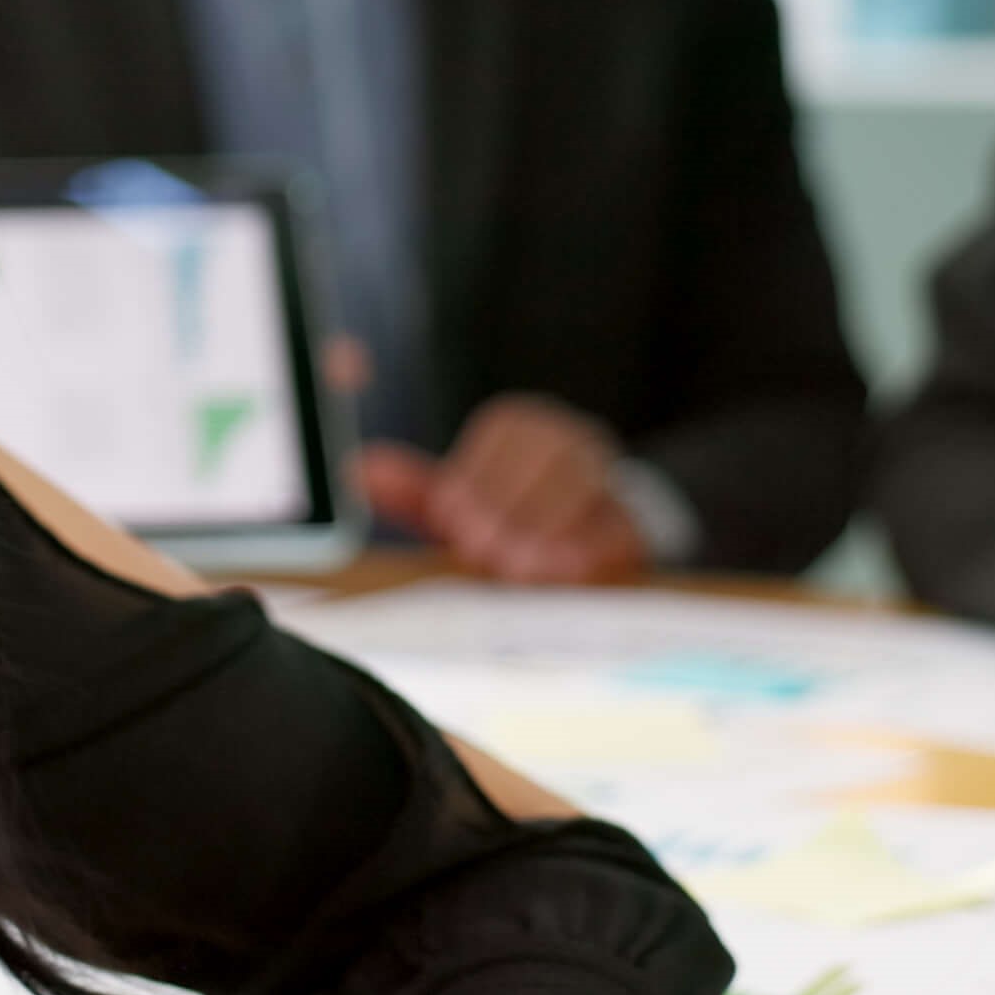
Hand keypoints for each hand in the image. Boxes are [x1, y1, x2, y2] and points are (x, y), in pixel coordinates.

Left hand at [356, 393, 650, 585]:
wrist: (596, 529)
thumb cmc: (514, 514)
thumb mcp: (461, 502)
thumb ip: (414, 490)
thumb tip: (358, 469)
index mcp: (521, 424)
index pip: (503, 434)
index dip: (476, 478)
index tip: (453, 519)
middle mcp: (568, 438)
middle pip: (544, 457)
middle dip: (510, 506)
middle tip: (481, 548)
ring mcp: (608, 474)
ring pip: (585, 484)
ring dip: (549, 526)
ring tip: (519, 565)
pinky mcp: (635, 517)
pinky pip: (619, 523)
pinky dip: (591, 546)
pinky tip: (565, 570)